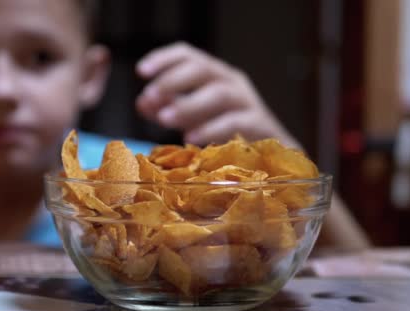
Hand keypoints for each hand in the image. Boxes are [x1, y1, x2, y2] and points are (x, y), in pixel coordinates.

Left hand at [136, 42, 298, 147]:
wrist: (269, 156)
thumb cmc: (226, 132)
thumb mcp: (193, 117)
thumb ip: (168, 108)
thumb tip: (143, 103)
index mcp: (214, 75)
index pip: (188, 55)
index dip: (164, 59)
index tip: (140, 71)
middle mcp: (232, 82)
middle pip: (202, 69)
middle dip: (172, 81)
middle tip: (149, 98)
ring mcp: (248, 102)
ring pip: (219, 94)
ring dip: (188, 104)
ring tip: (164, 119)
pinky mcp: (260, 125)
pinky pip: (236, 122)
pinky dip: (211, 129)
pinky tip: (190, 138)